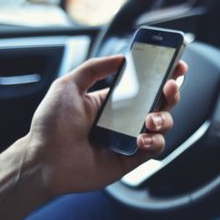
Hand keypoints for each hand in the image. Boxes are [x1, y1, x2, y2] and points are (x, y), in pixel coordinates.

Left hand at [27, 55, 187, 196]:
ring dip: (164, 118)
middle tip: (170, 86)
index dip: (162, 75)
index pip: (144, 85)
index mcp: (112, 101)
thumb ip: (94, 68)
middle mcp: (124, 119)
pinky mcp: (132, 158)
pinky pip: (155, 148)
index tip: (175, 65)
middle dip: (171, 92)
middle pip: (159, 103)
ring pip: (162, 125)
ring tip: (150, 120)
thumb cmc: (50, 126)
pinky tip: (142, 138)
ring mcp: (130, 139)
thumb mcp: (67, 86)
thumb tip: (121, 58)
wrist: (44, 161)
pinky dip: (155, 141)